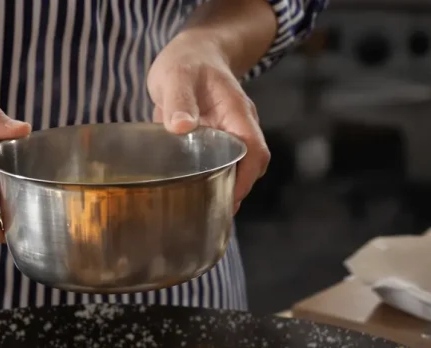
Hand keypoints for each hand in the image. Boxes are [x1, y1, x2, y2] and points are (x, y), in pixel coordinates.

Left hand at [147, 33, 269, 210]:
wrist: (193, 53)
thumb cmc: (186, 63)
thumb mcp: (176, 77)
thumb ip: (179, 100)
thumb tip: (181, 127)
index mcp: (237, 113)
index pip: (254, 150)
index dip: (247, 178)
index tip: (230, 198)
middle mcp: (240, 126)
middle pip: (251, 165)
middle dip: (238, 190)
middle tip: (213, 212)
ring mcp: (232, 134)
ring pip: (239, 167)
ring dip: (227, 187)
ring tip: (204, 209)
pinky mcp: (219, 141)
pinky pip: (224, 164)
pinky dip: (215, 180)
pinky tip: (196, 193)